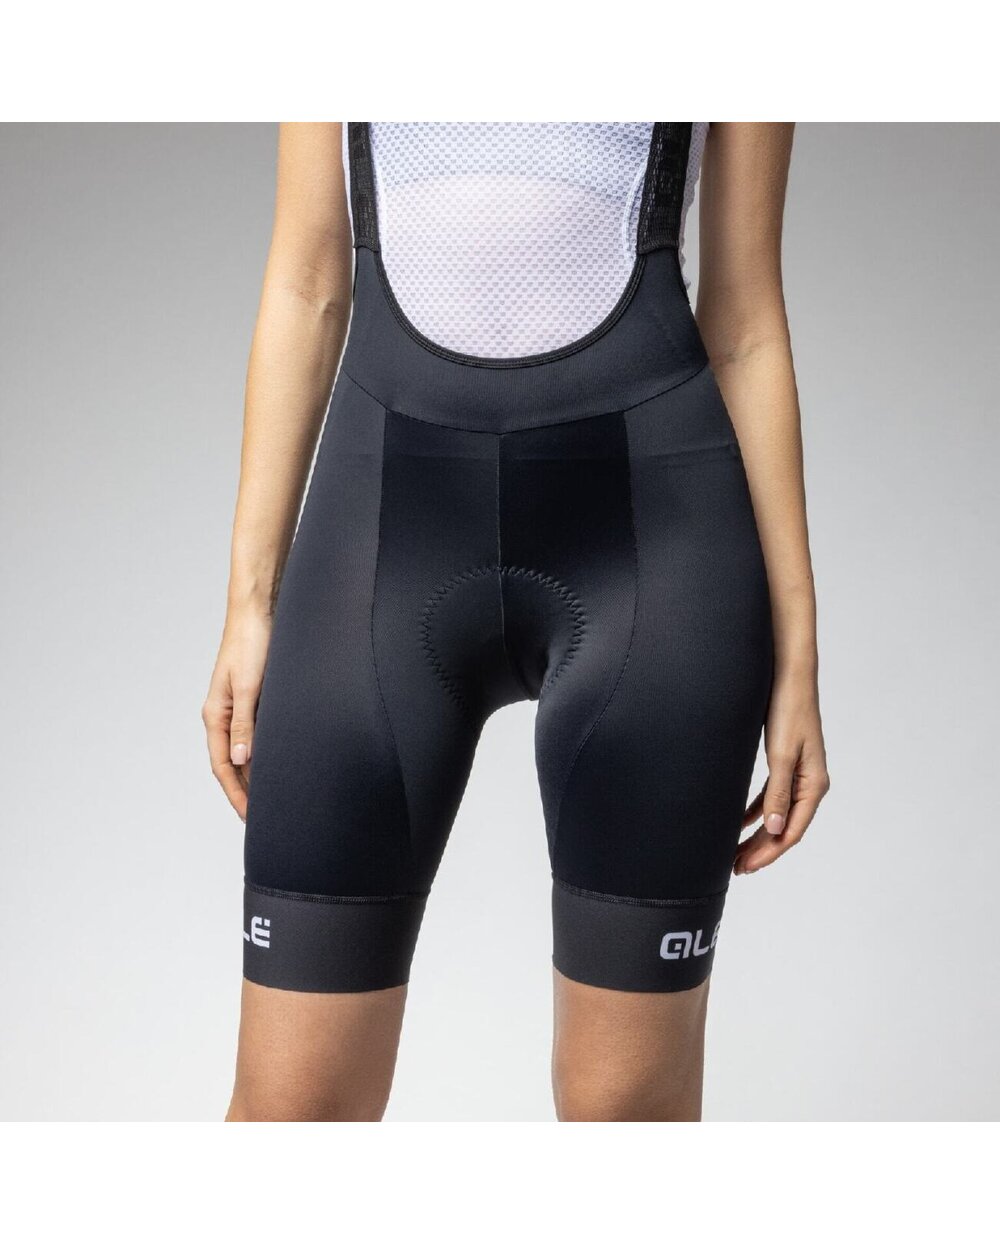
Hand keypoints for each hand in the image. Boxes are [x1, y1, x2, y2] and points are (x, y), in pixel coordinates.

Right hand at [201, 610, 271, 819]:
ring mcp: (240, 708)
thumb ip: (245, 724)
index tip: (249, 819)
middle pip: (232, 765)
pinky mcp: (256, 699)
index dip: (236, 795)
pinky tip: (280, 765)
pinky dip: (266, 754)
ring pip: (246, 752)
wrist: (259, 611)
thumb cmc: (252, 644)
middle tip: (264, 819)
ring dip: (256, 775)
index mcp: (216, 715)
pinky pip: (258, 736)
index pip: (223, 767)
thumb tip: (240, 762)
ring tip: (274, 800)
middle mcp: (225, 716)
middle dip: (245, 793)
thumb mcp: (248, 686)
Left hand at [735, 670, 829, 875]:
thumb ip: (778, 793)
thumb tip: (773, 829)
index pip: (791, 831)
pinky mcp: (786, 762)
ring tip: (737, 852)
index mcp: (813, 785)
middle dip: (761, 849)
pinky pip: (771, 797)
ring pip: (777, 814)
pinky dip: (755, 811)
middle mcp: (809, 783)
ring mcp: (798, 773)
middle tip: (736, 867)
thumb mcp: (781, 755)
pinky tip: (739, 822)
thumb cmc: (788, 709)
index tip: (746, 867)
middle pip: (784, 827)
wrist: (788, 674)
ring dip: (758, 834)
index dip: (769, 852)